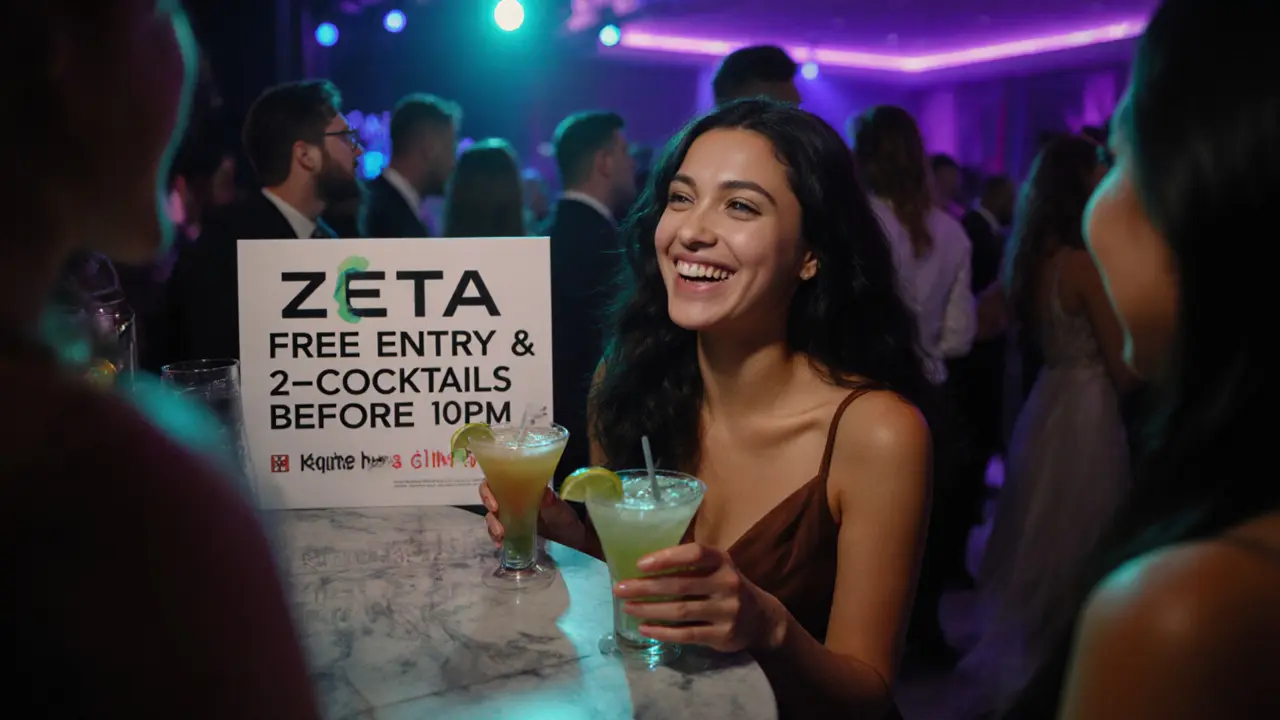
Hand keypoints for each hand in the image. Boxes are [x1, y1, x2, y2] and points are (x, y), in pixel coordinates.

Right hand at [478, 481, 586, 550]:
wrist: (572, 539)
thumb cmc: (565, 518)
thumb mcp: (560, 510)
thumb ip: (551, 502)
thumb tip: (545, 492)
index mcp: (522, 486)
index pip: (497, 480)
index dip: (489, 490)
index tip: (494, 504)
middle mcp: (513, 498)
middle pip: (489, 497)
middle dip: (488, 509)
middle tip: (497, 521)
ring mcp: (511, 514)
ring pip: (491, 516)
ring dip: (492, 525)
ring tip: (501, 536)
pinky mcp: (511, 530)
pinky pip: (497, 531)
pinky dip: (495, 538)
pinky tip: (499, 545)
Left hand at [614, 543, 787, 652]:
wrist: (761, 618)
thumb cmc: (726, 587)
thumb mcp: (717, 568)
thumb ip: (690, 565)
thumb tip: (644, 565)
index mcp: (722, 561)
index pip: (695, 553)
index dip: (667, 557)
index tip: (640, 564)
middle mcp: (727, 583)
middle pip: (680, 585)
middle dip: (646, 587)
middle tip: (620, 588)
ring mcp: (726, 611)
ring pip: (681, 611)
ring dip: (650, 609)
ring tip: (627, 607)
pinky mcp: (722, 635)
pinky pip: (687, 634)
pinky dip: (663, 632)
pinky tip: (644, 628)